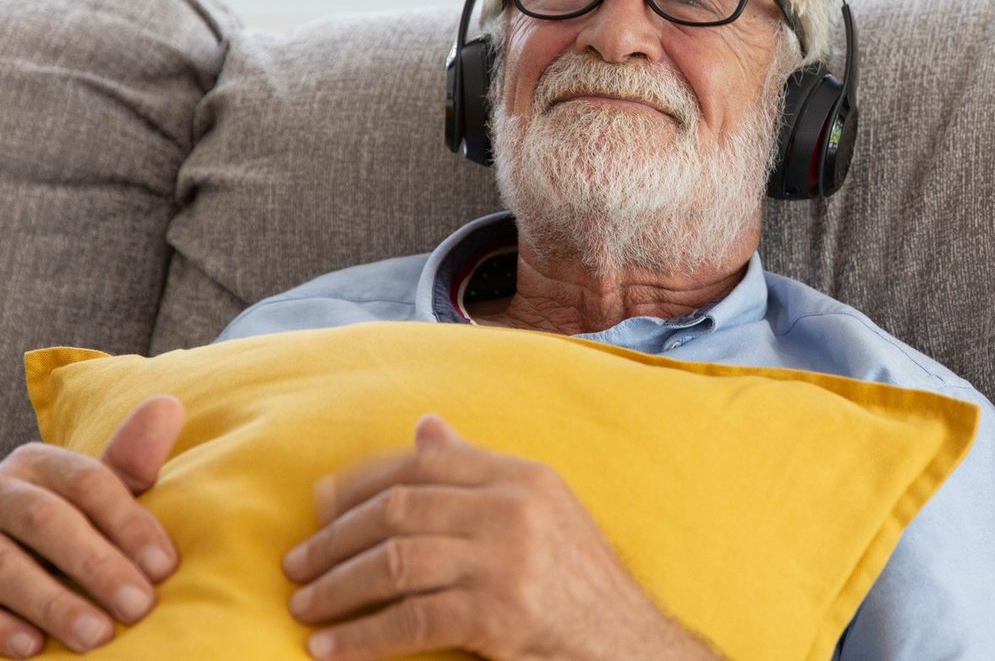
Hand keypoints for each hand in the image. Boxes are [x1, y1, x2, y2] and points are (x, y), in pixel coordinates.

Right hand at [0, 395, 182, 657]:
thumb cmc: (64, 523)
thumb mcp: (96, 492)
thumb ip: (131, 462)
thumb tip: (169, 405)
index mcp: (39, 464)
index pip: (89, 481)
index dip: (130, 523)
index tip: (166, 568)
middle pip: (48, 520)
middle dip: (97, 565)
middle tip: (140, 607)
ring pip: (4, 565)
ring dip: (53, 602)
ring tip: (97, 637)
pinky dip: (1, 625)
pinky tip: (33, 648)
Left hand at [282, 415, 720, 660]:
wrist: (628, 643)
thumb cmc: (578, 581)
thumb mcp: (540, 511)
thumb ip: (479, 471)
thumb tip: (425, 426)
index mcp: (523, 476)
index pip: (424, 462)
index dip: (361, 481)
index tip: (319, 506)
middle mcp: (515, 508)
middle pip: (400, 508)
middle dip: (337, 538)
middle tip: (297, 565)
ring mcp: (508, 560)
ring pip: (395, 562)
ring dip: (338, 586)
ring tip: (305, 605)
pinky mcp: (500, 614)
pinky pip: (410, 620)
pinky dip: (361, 636)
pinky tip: (330, 648)